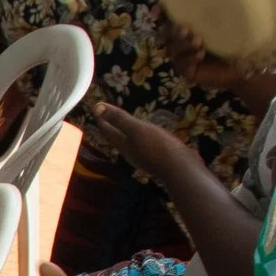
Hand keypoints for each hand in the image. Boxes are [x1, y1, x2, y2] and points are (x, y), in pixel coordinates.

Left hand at [79, 103, 200, 190]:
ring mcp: (144, 157)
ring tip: (124, 125)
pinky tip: (145, 137)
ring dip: (124, 133)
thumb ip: (119, 119)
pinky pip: (143, 145)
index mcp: (124, 145)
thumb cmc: (158, 147)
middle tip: (106, 117)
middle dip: (111, 127)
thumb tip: (96, 107)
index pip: (108, 131)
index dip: (102, 120)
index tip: (96, 110)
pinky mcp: (156, 158)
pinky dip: (139, 138)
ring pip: (129, 143)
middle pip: (116, 138)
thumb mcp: (138, 129)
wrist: (180, 168)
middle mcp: (131, 153)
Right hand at [155, 10, 248, 93]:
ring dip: (184, 45)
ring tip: (198, 43)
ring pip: (173, 49)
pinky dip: (189, 59)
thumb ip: (219, 6)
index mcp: (188, 25)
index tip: (157, 12)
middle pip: (166, 33)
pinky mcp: (187, 71)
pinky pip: (181, 65)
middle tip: (186, 30)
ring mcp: (183, 57)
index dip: (160, 12)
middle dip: (174, 31)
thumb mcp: (227, 18)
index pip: (168, 16)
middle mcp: (182, 40)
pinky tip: (199, 56)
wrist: (246, 63)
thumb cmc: (237, 38)